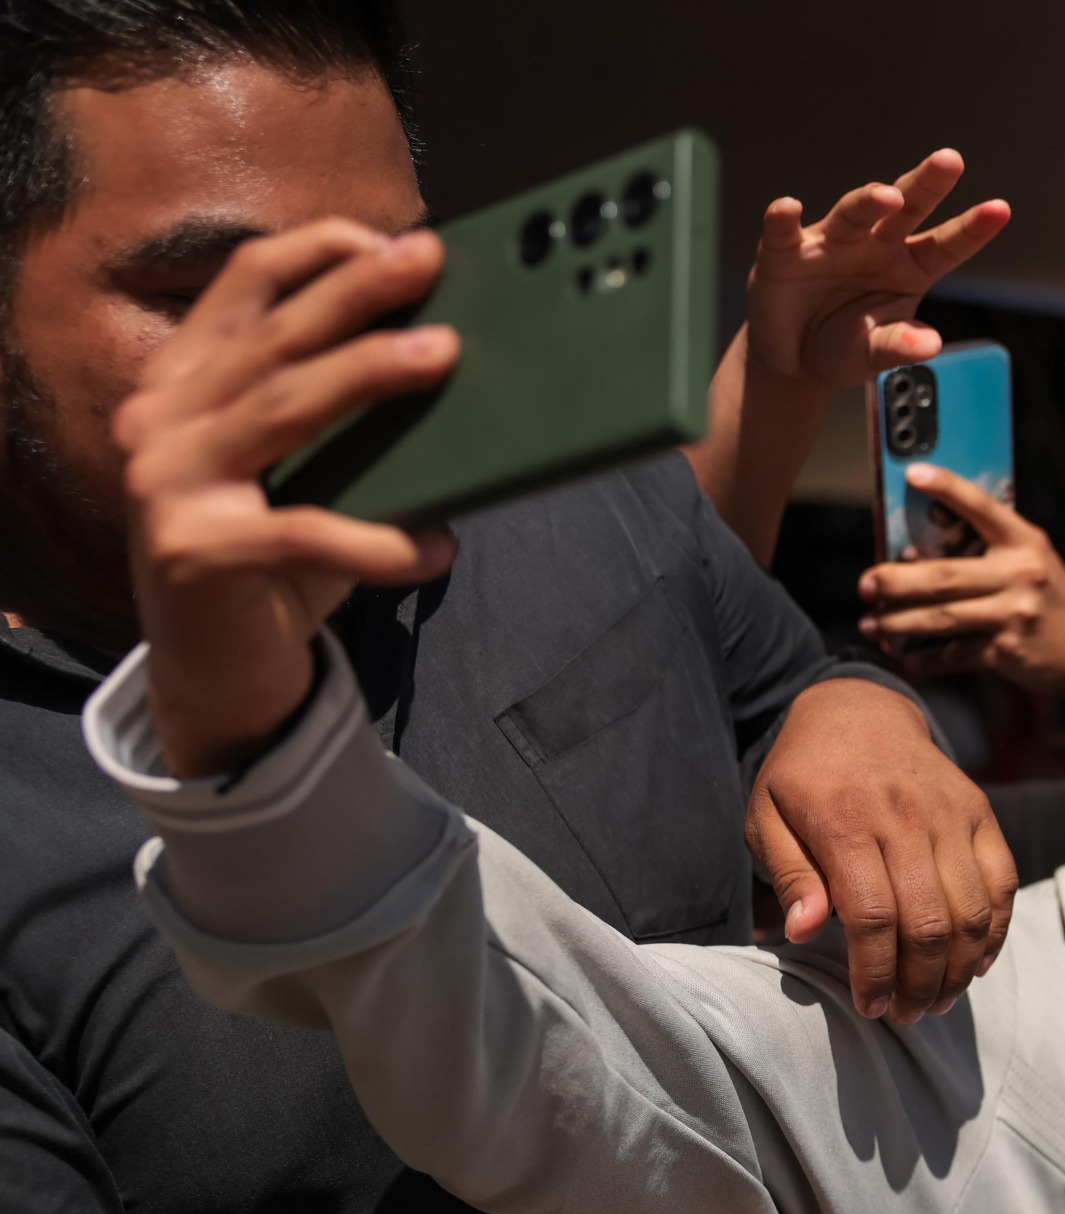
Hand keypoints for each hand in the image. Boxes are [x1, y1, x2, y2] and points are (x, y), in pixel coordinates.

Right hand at [115, 220, 457, 775]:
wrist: (219, 672)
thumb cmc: (278, 562)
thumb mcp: (306, 472)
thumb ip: (342, 418)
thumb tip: (448, 356)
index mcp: (184, 381)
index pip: (246, 284)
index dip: (318, 250)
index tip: (391, 236)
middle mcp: (161, 419)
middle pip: (274, 336)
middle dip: (356, 291)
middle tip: (427, 261)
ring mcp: (167, 483)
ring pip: (282, 408)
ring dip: (368, 374)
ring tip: (443, 357)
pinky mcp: (196, 553)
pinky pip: (307, 533)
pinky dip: (381, 542)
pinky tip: (437, 549)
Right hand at [745, 149, 1008, 390]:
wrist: (794, 358)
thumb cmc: (844, 346)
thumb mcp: (875, 354)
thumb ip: (899, 345)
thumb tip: (930, 345)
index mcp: (910, 266)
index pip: (947, 244)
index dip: (972, 228)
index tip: (1000, 209)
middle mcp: (876, 244)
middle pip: (906, 209)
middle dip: (927, 184)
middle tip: (950, 161)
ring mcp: (833, 242)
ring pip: (853, 212)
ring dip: (869, 200)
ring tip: (887, 196)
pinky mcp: (786, 251)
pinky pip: (784, 231)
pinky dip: (783, 219)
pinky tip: (788, 207)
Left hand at [747, 677, 1018, 1021]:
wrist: (859, 709)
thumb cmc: (804, 777)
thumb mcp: (767, 818)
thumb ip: (789, 876)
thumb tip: (805, 932)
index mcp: (846, 821)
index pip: (874, 917)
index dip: (876, 973)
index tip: (869, 1006)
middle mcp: (906, 816)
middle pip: (929, 923)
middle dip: (921, 984)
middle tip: (906, 1013)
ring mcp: (951, 813)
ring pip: (973, 911)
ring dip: (960, 970)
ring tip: (938, 1000)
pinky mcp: (980, 811)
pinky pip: (1003, 882)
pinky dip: (996, 932)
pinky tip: (976, 964)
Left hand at [858, 465, 1064, 696]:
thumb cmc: (1052, 599)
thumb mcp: (1035, 560)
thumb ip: (992, 549)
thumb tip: (919, 551)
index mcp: (1025, 542)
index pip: (982, 507)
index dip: (948, 488)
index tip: (913, 474)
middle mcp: (1019, 574)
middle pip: (943, 576)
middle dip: (895, 580)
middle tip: (866, 583)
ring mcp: (1012, 615)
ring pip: (940, 617)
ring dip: (898, 621)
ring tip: (871, 622)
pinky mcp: (1005, 651)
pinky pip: (953, 654)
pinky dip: (923, 656)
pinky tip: (902, 653)